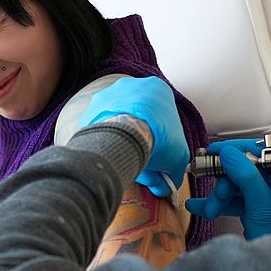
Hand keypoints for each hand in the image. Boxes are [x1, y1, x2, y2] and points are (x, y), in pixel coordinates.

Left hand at [79, 76, 188, 196]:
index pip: (163, 116)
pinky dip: (106, 138)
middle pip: (139, 117)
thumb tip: (164, 185)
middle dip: (141, 138)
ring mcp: (111, 93)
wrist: (125, 137)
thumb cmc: (155, 138)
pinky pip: (101, 124)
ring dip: (123, 138)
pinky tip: (111, 152)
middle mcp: (134, 85)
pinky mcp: (94, 105)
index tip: (158, 154)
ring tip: (126, 156)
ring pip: (119, 119)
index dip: (162, 139)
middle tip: (142, 158)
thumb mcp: (177, 158)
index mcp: (158, 89)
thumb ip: (173, 171)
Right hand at [184, 139, 270, 239]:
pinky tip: (200, 207)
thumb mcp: (262, 205)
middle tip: (216, 193)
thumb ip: (246, 176)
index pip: (260, 152)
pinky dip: (218, 204)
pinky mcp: (255, 211)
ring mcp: (264, 198)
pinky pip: (233, 201)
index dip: (235, 150)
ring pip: (235, 186)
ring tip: (208, 209)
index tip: (214, 152)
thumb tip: (229, 153)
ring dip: (218, 197)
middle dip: (223, 183)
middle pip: (242, 170)